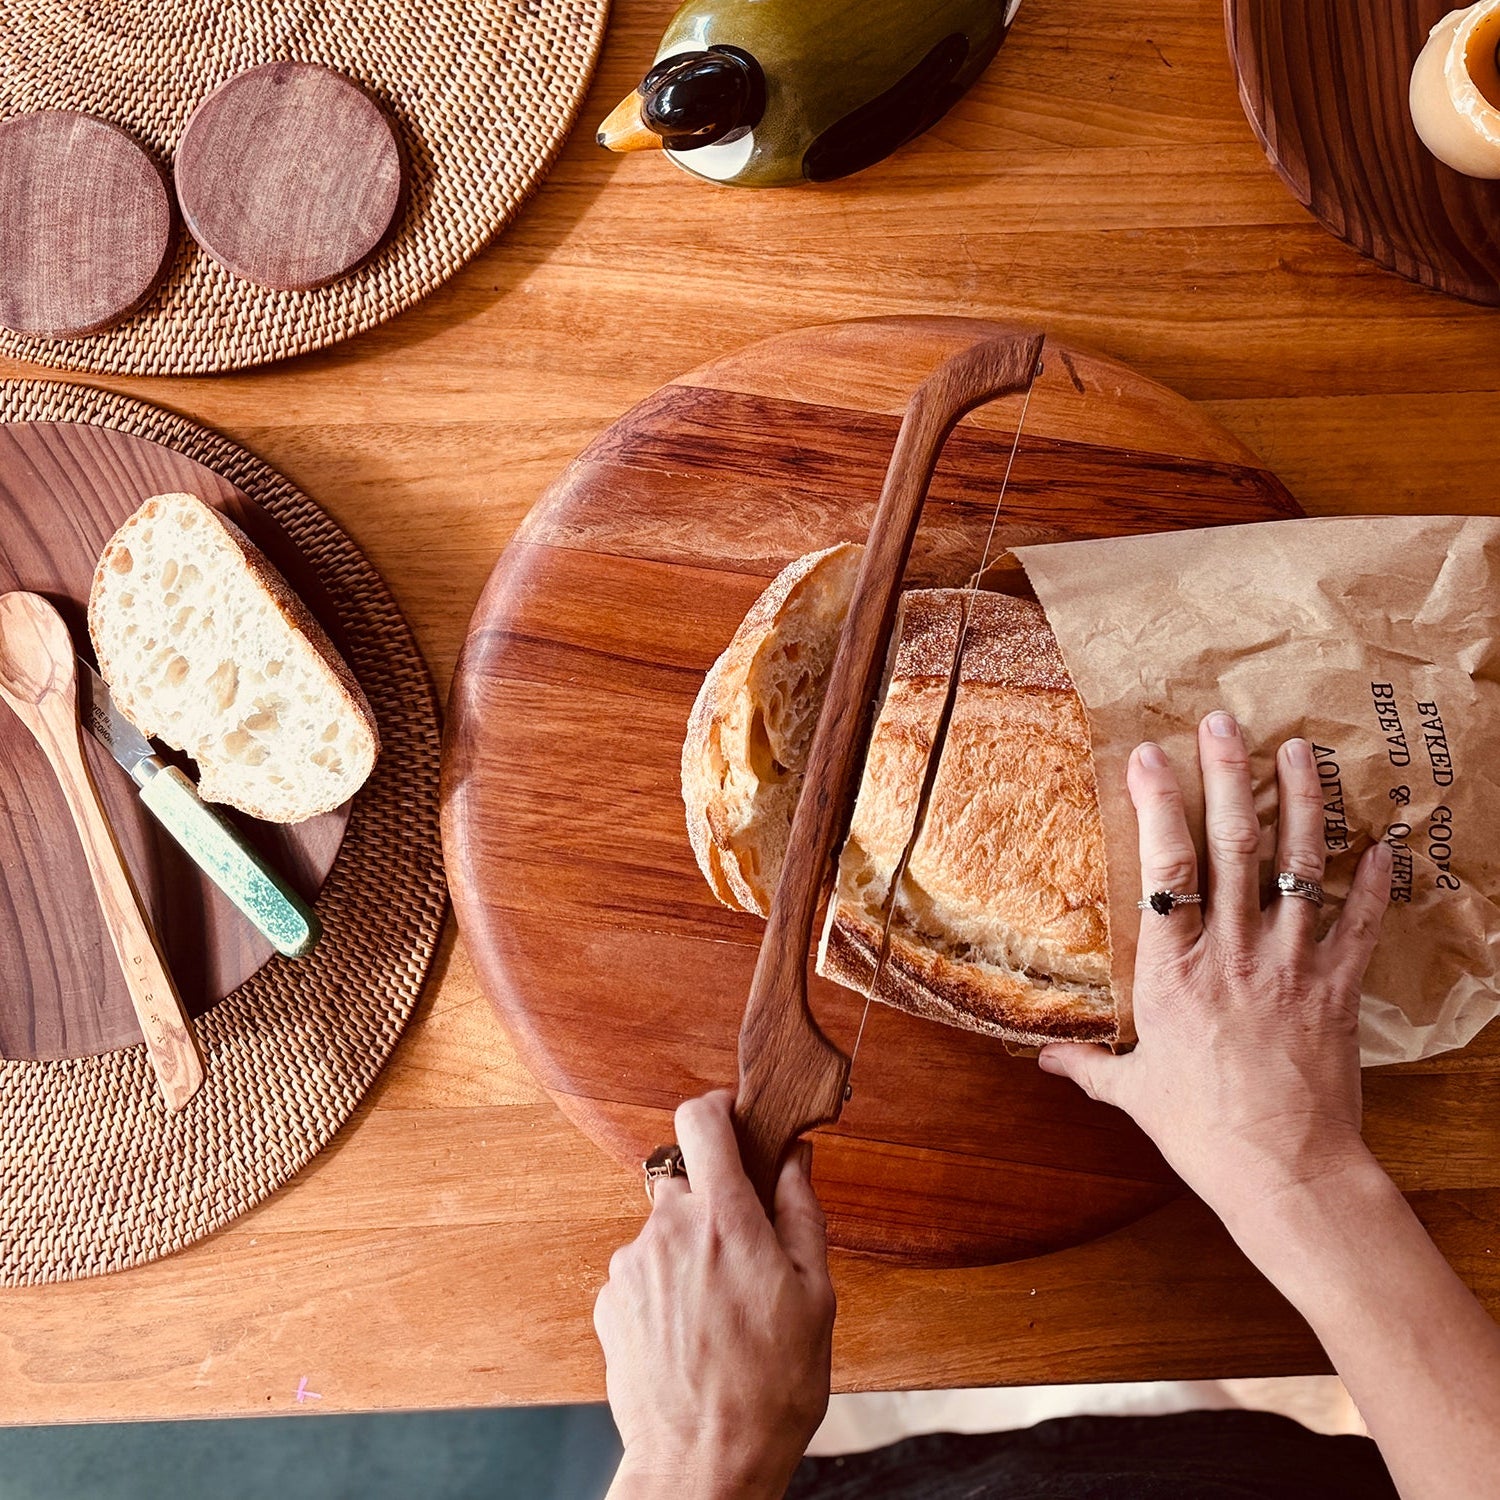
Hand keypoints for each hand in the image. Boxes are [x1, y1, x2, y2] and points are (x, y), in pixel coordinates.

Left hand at [595, 1091, 834, 1499]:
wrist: (703, 1464)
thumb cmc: (769, 1388)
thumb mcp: (815, 1296)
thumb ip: (801, 1213)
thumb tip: (794, 1159)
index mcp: (724, 1219)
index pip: (700, 1119)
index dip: (717, 1108)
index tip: (734, 1119)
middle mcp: (668, 1230)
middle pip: (684, 1179)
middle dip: (712, 1201)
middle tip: (744, 1252)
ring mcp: (631, 1266)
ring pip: (663, 1230)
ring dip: (687, 1251)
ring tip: (719, 1311)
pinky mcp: (609, 1301)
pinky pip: (641, 1272)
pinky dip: (663, 1287)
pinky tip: (689, 1332)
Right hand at [1039, 711, 1392, 1232]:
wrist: (1285, 1172)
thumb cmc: (1202, 1132)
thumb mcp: (1135, 1094)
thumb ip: (1091, 1066)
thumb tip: (1046, 1060)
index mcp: (1173, 972)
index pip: (1164, 870)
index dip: (1158, 806)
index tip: (1151, 756)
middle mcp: (1231, 953)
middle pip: (1232, 846)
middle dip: (1227, 777)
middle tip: (1224, 722)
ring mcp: (1290, 965)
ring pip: (1298, 867)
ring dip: (1302, 804)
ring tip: (1300, 751)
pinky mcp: (1337, 988)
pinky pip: (1360, 923)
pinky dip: (1373, 880)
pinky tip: (1384, 841)